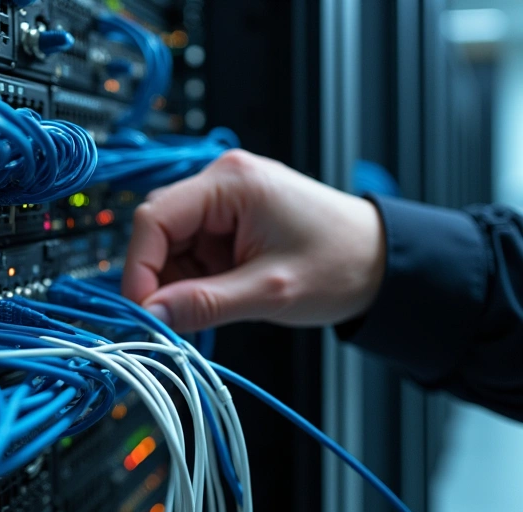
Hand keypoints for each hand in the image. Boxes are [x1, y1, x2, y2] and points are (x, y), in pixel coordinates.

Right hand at [122, 149, 385, 331]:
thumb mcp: (269, 292)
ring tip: (212, 306)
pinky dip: (193, 279)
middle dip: (158, 276)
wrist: (384, 262)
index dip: (139, 267)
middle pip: (158, 228)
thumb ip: (204, 304)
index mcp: (230, 182)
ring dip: (177, 280)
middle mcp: (221, 181)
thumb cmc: (341, 264)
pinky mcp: (228, 220)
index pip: (154, 218)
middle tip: (170, 317)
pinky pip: (190, 250)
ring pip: (170, 243)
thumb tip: (151, 315)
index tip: (143, 310)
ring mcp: (224, 200)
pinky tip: (219, 295)